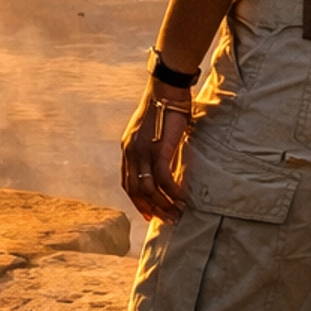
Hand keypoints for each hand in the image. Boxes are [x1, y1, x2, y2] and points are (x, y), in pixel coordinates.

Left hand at [121, 85, 191, 223]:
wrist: (167, 89)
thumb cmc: (164, 107)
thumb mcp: (152, 131)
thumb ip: (152, 148)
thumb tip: (164, 163)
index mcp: (128, 148)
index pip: (128, 183)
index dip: (138, 202)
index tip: (150, 215)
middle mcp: (131, 152)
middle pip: (136, 191)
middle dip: (152, 209)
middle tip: (168, 221)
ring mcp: (143, 152)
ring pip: (150, 189)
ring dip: (164, 205)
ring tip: (178, 214)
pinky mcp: (158, 149)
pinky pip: (164, 179)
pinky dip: (173, 192)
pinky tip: (182, 199)